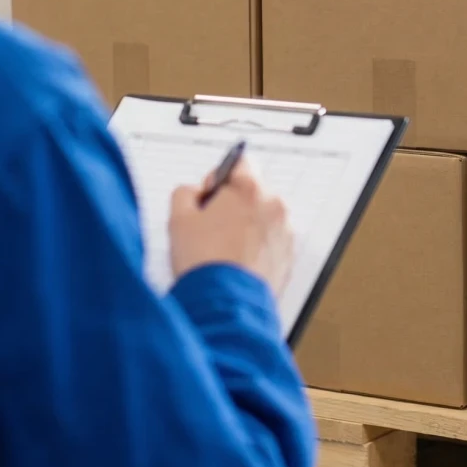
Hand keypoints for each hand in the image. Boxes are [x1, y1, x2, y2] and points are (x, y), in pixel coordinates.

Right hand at [169, 162, 293, 294]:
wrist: (226, 303)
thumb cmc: (205, 262)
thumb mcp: (178, 219)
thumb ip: (185, 193)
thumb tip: (193, 193)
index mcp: (249, 189)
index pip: (239, 162)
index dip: (219, 178)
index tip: (209, 195)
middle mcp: (274, 206)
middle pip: (252, 193)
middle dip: (232, 205)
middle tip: (210, 228)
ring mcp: (285, 232)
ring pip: (262, 219)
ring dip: (246, 228)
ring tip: (222, 251)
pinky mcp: (288, 257)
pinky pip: (271, 243)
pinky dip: (257, 249)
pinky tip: (236, 264)